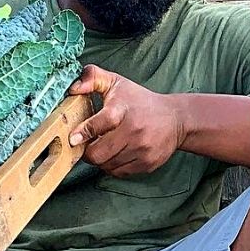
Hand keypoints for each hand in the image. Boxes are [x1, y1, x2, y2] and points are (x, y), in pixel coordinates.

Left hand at [68, 64, 185, 174]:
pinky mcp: (148, 163)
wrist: (176, 119)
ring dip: (101, 159)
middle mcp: (134, 131)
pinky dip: (113, 166)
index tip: (73, 138)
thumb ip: (93, 78)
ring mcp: (142, 149)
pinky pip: (119, 172)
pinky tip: (117, 154)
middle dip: (88, 151)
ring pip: (107, 165)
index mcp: (124, 110)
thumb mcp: (117, 82)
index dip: (85, 131)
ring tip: (105, 146)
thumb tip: (73, 88)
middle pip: (99, 153)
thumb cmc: (141, 101)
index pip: (101, 123)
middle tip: (88, 144)